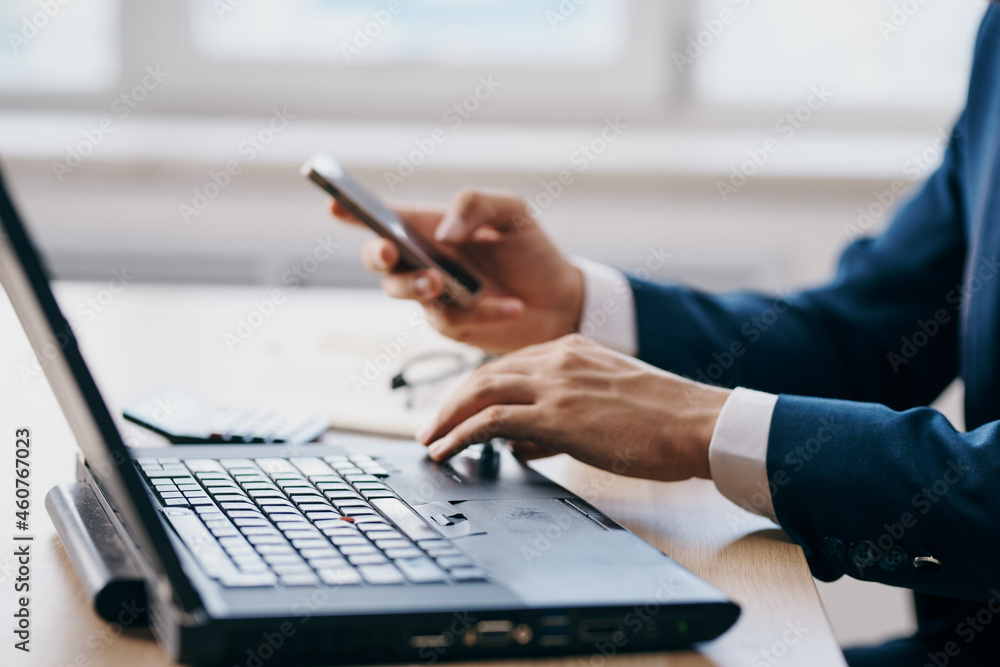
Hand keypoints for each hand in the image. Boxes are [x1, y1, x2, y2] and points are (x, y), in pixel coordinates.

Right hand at [331, 189, 583, 353]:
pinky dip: (483, 311)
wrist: (563, 300)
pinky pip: (453, 319)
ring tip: (441, 282)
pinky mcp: (453, 327)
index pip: (384, 217)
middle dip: (377, 255)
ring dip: (417, 286)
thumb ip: (475, 206)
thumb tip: (444, 232)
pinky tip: (511, 306)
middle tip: (389, 252)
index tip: (335, 205)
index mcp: (431, 228)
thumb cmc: (532, 251)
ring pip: (405, 293)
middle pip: (380, 261)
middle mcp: (424, 262)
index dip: (352, 211)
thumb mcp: (512, 213)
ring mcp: (434, 297)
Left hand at [416, 334, 731, 481]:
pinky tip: (446, 451)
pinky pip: (491, 421)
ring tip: (430, 442)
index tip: (458, 410)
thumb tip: (522, 445)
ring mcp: (556, 384)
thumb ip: (561, 416)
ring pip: (480, 391)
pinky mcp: (558, 415)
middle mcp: (558, 358)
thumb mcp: (606, 403)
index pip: (508, 364)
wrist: (699, 422)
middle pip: (484, 373)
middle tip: (432, 428)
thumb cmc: (665, 419)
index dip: (476, 389)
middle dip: (451, 402)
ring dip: (447, 418)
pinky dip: (461, 434)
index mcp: (572, 348)